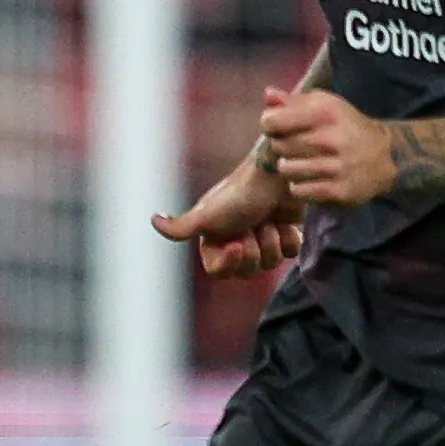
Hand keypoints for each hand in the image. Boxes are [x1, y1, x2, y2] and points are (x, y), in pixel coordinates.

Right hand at [151, 133, 305, 278]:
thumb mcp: (205, 214)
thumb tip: (153, 219)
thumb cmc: (239, 194)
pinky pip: (291, 253)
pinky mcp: (287, 231)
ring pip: (270, 263)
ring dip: (271, 241)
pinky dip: (289, 237)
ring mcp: (264, 236)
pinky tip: (284, 221)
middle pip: (247, 271)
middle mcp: (237, 238)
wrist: (276, 174)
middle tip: (251, 226)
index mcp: (215, 237)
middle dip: (253, 250)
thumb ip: (180, 227)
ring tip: (268, 219)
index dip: (229, 261)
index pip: (219, 271)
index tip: (237, 244)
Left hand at [257, 83, 397, 207]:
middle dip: (283, 146)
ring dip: (291, 167)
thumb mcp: (325, 105)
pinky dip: (300, 186)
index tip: (277, 127)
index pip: (273, 121)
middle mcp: (331, 139)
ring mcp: (336, 168)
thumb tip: (268, 95)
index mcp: (325, 113)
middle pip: (278, 146)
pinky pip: (298, 190)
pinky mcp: (339, 191)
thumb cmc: (346, 126)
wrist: (386, 156)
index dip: (270, 125)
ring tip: (304, 162)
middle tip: (298, 146)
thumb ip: (293, 101)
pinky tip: (312, 178)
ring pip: (286, 170)